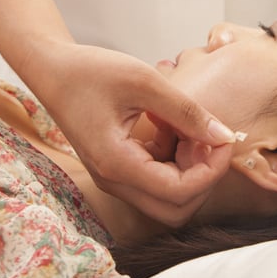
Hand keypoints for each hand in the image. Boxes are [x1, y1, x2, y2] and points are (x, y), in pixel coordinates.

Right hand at [20, 41, 235, 226]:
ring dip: (188, 167)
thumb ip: (187, 112)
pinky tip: (169, 123)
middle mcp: (114, 180)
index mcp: (117, 164)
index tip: (223, 139)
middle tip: (207, 137)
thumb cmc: (90, 71)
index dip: (211, 170)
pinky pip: (155, 178)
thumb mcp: (145, 82)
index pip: (179, 192)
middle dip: (202, 177)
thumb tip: (224, 136)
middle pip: (175, 208)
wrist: (52, 69)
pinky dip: (172, 156)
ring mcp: (114, 177)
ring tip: (187, 125)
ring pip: (167, 196)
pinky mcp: (117, 167)